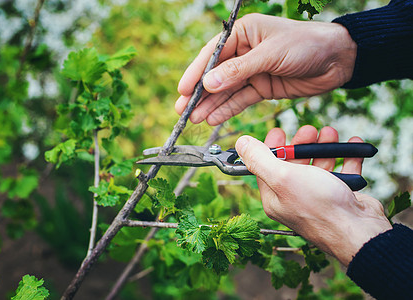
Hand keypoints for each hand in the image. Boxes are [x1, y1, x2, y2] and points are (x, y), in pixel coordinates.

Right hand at [176, 14, 356, 124]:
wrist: (338, 60)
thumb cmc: (307, 44)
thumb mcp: (270, 54)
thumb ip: (238, 71)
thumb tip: (208, 84)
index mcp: (244, 32)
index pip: (213, 54)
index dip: (196, 73)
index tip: (183, 89)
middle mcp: (245, 51)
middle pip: (216, 75)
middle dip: (199, 93)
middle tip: (182, 110)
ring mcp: (253, 71)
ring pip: (226, 91)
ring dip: (210, 105)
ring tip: (193, 119)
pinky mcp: (262, 87)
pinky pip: (241, 100)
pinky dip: (227, 110)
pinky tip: (213, 119)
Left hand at [235, 125, 391, 265]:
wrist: (360, 232)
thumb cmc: (319, 207)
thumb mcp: (282, 178)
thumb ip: (260, 159)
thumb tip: (241, 143)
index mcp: (275, 198)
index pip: (266, 168)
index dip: (271, 148)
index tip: (279, 131)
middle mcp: (294, 199)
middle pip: (293, 165)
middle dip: (301, 144)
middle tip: (309, 130)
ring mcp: (318, 199)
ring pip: (319, 166)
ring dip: (324, 147)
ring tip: (331, 133)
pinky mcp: (340, 198)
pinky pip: (343, 173)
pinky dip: (347, 157)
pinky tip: (353, 144)